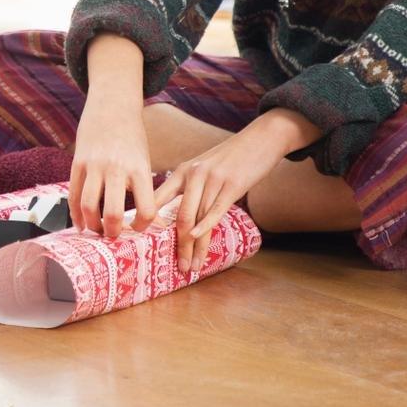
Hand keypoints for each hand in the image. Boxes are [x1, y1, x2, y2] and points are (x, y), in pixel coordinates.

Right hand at [69, 93, 158, 238]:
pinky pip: (73, 195)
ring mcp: (95, 165)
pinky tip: (81, 223)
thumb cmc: (131, 137)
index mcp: (140, 169)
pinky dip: (75, 214)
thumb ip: (141, 187)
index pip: (146, 210)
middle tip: (114, 236)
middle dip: (113, 233)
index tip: (138, 228)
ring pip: (88, 207)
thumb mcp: (143, 160)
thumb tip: (144, 221)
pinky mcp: (78, 162)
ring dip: (92, 226)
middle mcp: (117, 168)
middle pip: (114, 214)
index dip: (143, 226)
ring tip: (96, 230)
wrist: (112, 105)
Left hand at [152, 115, 289, 276]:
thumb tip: (182, 216)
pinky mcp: (231, 185)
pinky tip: (197, 241)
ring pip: (197, 219)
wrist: (262, 138)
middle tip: (179, 268)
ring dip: (195, 246)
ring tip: (193, 266)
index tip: (144, 245)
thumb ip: (191, 187)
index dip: (148, 223)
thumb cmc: (232, 158)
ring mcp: (212, 179)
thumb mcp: (204, 167)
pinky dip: (205, 227)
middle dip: (178, 246)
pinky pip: (214, 211)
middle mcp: (193, 174)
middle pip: (180, 216)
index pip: (157, 199)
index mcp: (182, 171)